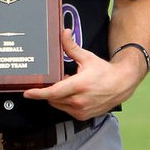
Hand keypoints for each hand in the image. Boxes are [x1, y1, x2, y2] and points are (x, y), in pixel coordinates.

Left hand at [24, 29, 143, 120]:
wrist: (122, 84)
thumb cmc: (105, 71)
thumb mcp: (87, 58)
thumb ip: (71, 47)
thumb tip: (63, 33)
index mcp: (78, 85)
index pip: (52, 92)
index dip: (38, 93)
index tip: (27, 93)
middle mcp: (79, 101)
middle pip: (53, 98)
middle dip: (52, 90)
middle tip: (63, 80)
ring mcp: (81, 110)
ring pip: (58, 105)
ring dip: (59, 97)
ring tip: (71, 86)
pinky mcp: (83, 116)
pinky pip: (66, 110)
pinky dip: (66, 103)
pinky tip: (76, 94)